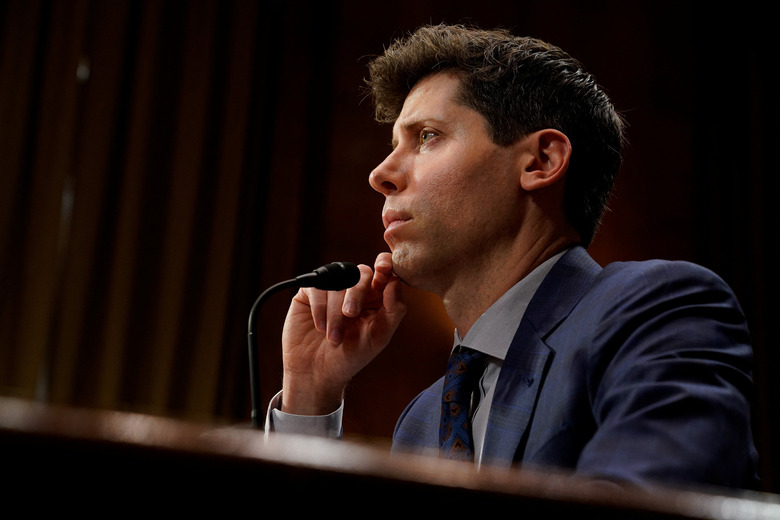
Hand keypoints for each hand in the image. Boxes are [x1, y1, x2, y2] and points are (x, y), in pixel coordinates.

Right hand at [279, 252, 405, 414]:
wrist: (317, 372)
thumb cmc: (351, 356)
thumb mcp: (378, 337)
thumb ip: (392, 311)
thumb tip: (395, 282)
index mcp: (376, 297)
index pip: (385, 271)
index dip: (385, 264)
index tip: (383, 269)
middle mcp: (354, 289)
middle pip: (361, 273)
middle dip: (356, 293)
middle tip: (351, 314)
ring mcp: (332, 289)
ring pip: (338, 280)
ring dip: (336, 310)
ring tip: (333, 336)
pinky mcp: (310, 293)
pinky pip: (317, 287)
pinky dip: (320, 307)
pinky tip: (320, 327)